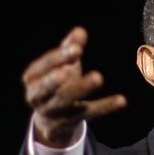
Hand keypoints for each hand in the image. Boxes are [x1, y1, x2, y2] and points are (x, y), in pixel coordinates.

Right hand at [23, 26, 126, 147]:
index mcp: (32, 77)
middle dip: (56, 79)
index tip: (78, 49)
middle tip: (69, 70)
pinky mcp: (68, 123)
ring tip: (99, 77)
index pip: (44, 65)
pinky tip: (121, 100)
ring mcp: (51, 112)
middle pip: (46, 88)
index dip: (60, 57)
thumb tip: (80, 31)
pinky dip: (105, 106)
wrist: (49, 119)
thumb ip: (69, 47)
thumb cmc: (55, 83)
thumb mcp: (60, 64)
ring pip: (66, 102)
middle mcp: (37, 96)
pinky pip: (88, 113)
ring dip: (82, 89)